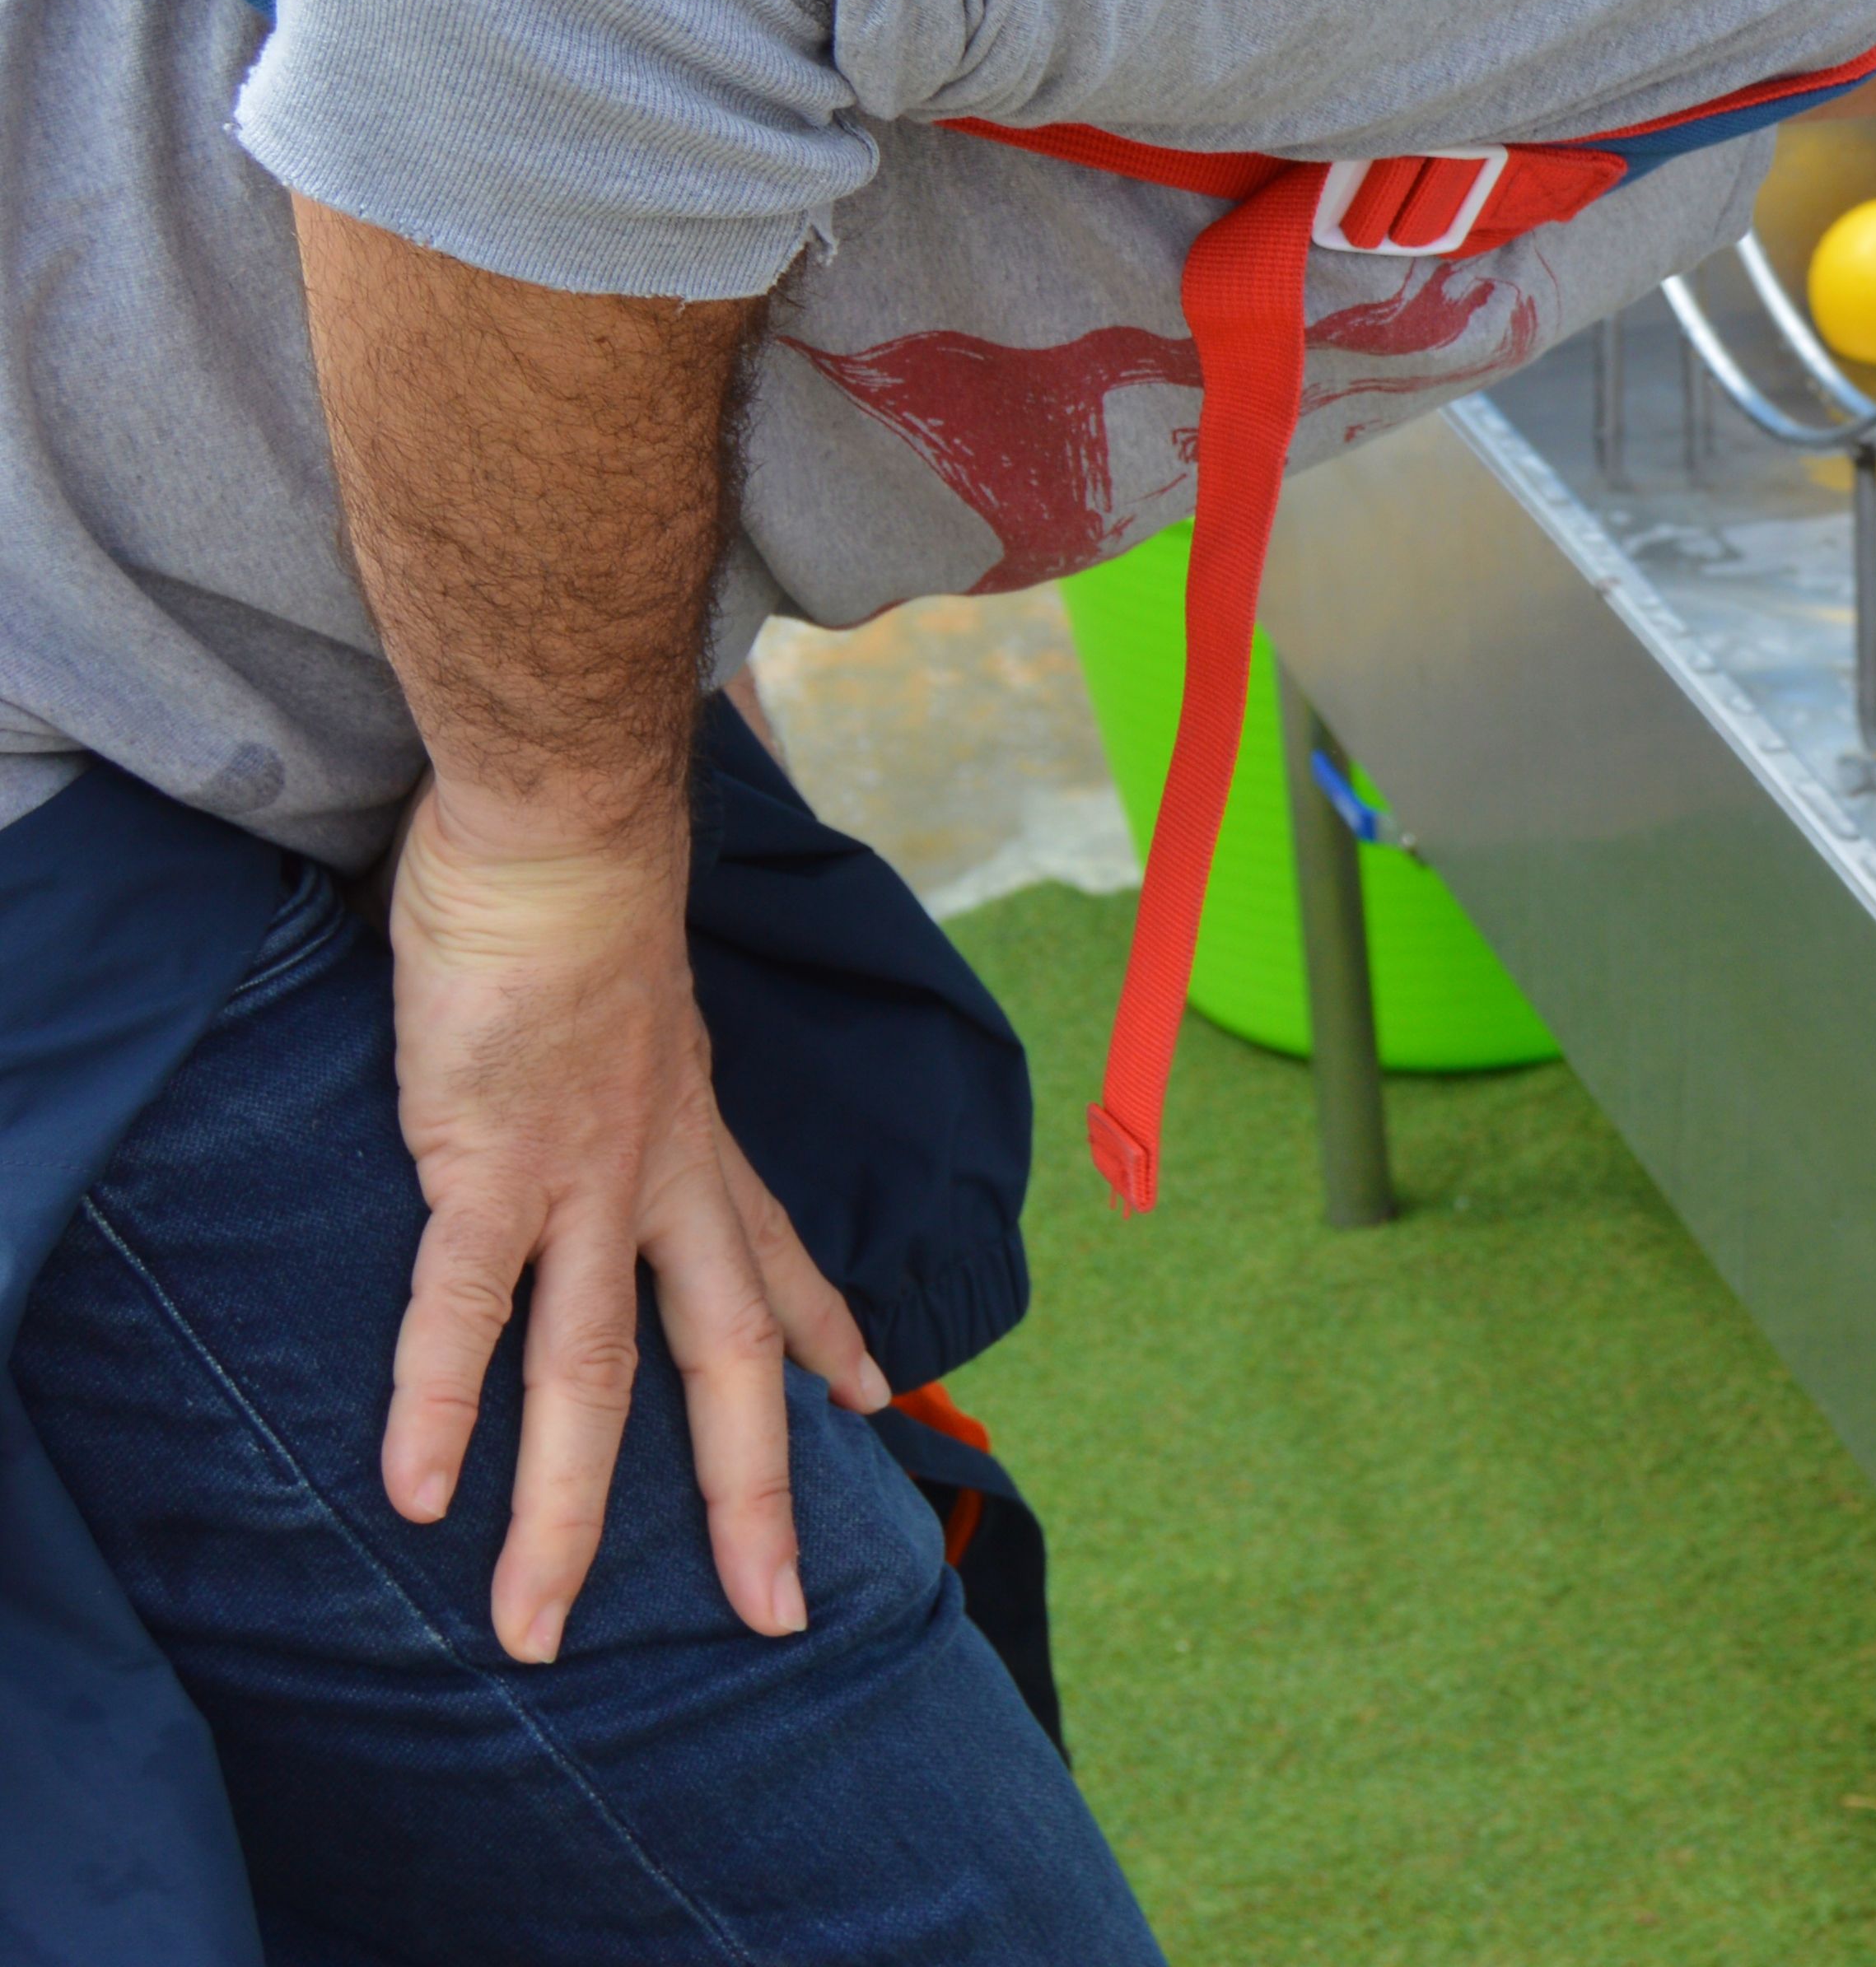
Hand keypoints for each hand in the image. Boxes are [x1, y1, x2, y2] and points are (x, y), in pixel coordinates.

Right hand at [383, 783, 884, 1663]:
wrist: (565, 827)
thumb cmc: (581, 901)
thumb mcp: (632, 1009)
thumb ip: (624, 1071)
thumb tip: (592, 1076)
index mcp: (697, 1138)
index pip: (779, 1257)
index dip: (829, 1335)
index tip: (874, 1400)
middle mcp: (664, 1177)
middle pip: (723, 1362)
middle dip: (753, 1497)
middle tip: (778, 1616)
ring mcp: (584, 1179)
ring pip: (592, 1375)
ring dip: (566, 1512)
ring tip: (538, 1629)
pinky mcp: (489, 1161)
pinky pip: (465, 1303)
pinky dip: (442, 1400)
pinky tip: (419, 1490)